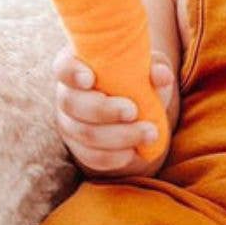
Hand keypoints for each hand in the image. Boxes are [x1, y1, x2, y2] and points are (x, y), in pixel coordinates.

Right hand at [51, 43, 176, 174]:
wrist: (138, 111)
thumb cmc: (137, 79)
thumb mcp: (148, 69)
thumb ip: (154, 67)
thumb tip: (161, 75)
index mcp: (78, 67)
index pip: (64, 67)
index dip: (72, 73)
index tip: (89, 78)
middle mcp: (67, 95)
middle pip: (73, 103)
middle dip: (104, 110)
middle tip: (133, 111)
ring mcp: (70, 124)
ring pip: (86, 133)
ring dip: (120, 136)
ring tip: (151, 133)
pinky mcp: (80, 149)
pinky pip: (93, 156)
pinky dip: (116, 156)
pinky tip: (135, 151)